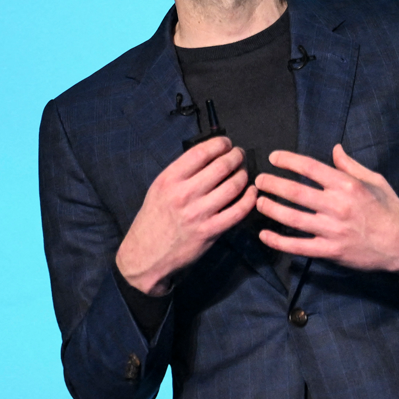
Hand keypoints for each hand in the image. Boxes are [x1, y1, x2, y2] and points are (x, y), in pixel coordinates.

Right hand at [116, 136, 257, 295]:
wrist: (146, 254)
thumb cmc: (153, 218)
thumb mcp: (159, 189)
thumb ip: (181, 173)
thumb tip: (208, 156)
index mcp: (170, 179)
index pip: (201, 152)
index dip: (219, 144)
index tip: (226, 143)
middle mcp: (184, 194)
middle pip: (221, 166)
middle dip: (236, 156)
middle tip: (240, 155)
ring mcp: (199, 213)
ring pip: (233, 186)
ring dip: (244, 175)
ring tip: (244, 173)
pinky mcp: (210, 231)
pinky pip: (238, 211)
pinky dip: (249, 199)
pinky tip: (252, 193)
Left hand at [254, 144, 398, 276]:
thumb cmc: (390, 209)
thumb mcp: (375, 181)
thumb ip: (350, 165)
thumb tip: (334, 148)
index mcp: (348, 185)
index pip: (310, 168)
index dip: (288, 160)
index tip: (274, 158)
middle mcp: (338, 206)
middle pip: (295, 192)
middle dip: (272, 184)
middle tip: (259, 180)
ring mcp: (333, 230)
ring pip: (293, 219)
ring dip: (271, 209)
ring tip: (258, 202)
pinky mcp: (331, 252)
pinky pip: (299, 247)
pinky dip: (279, 242)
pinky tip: (264, 235)